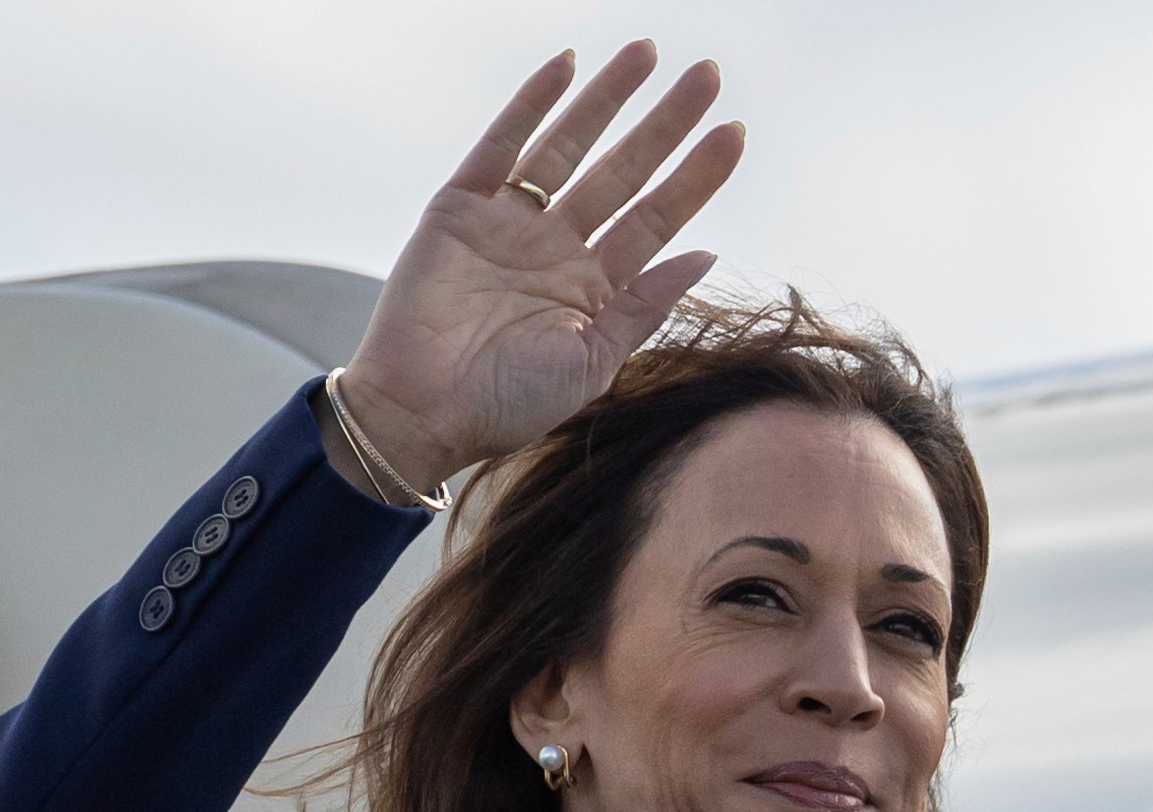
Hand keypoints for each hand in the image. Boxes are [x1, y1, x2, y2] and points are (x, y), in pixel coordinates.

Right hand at [337, 41, 743, 484]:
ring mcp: (506, 225)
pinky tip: (565, 68)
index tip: (734, 133)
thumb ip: (643, 307)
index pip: (654, 217)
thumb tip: (706, 254)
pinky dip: (530, 106)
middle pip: (622, 171)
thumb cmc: (503, 407)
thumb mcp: (589, 363)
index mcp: (591, 287)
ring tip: (646, 54)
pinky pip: (500, 147)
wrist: (418, 415)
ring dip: (606, 100)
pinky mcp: (457, 211)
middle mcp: (554, 248)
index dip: (695, 176)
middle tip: (709, 75)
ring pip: (567, 147)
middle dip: (665, 124)